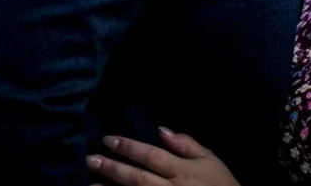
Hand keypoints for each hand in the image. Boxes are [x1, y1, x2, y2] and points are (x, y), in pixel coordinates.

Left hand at [87, 129, 239, 185]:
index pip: (151, 156)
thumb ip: (187, 144)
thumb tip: (161, 130)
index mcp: (183, 170)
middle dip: (113, 168)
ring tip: (89, 183)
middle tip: (90, 159)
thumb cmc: (220, 183)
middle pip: (137, 177)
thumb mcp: (210, 159)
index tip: (108, 139)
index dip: (129, 147)